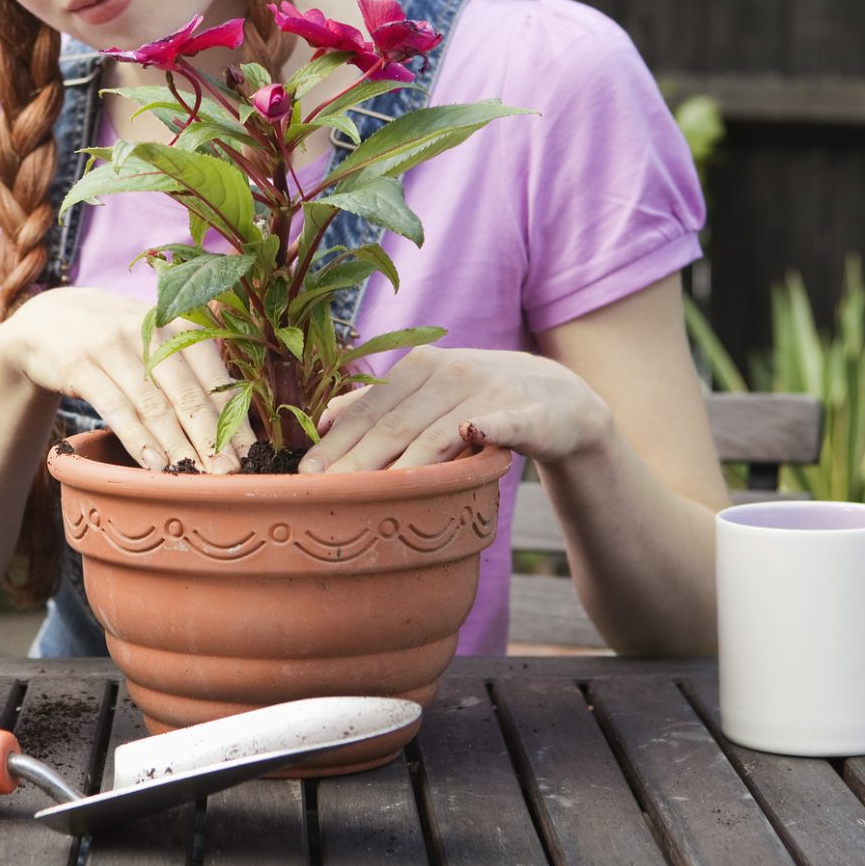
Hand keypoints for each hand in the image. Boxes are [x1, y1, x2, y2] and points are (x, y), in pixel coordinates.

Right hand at [0, 287, 240, 472]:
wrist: (49, 319)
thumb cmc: (118, 340)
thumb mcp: (156, 338)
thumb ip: (192, 367)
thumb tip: (238, 419)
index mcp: (180, 324)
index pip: (215, 378)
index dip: (234, 420)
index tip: (251, 456)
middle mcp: (150, 330)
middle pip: (188, 394)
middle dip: (211, 440)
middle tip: (229, 475)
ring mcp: (113, 345)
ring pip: (154, 404)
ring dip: (177, 445)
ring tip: (194, 477)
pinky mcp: (80, 364)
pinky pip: (115, 407)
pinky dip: (137, 439)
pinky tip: (153, 464)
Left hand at [300, 345, 611, 472]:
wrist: (561, 397)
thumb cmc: (479, 401)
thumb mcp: (428, 394)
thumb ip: (377, 404)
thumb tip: (319, 418)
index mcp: (418, 368)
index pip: (367, 410)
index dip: (334, 443)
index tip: (304, 477)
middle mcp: (449, 372)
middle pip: (394, 425)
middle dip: (356, 463)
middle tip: (325, 498)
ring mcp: (490, 389)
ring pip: (439, 434)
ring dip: (407, 465)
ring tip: (375, 496)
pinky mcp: (530, 412)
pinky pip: (505, 421)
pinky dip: (490, 426)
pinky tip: (474, 433)